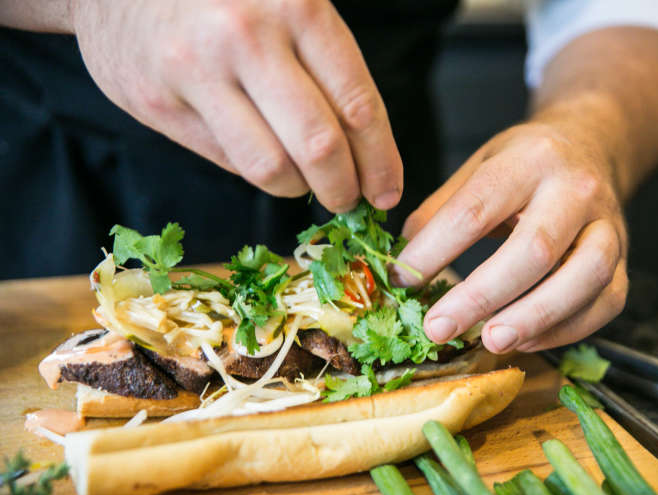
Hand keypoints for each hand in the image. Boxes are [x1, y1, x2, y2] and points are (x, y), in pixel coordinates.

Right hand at [71, 0, 401, 211]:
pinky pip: (226, 160)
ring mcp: (197, 71)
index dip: (380, 160)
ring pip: (270, 166)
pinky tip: (260, 154)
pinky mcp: (159, 101)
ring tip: (302, 181)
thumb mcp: (285, 5)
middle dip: (343, 188)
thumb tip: (363, 151)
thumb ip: (324, 66)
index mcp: (296, 5)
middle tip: (347, 200)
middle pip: (319, 145)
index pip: (356, 103)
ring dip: (296, 187)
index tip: (387, 192)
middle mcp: (246, 37)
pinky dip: (253, 169)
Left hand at [395, 121, 628, 352]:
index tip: (402, 281)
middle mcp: (576, 189)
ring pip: (584, 277)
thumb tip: (403, 265)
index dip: (435, 250)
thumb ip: (440, 211)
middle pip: (535, 249)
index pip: (476, 210)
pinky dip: (565, 329)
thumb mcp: (478, 167)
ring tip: (490, 341)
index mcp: (528, 160)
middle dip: (482, 296)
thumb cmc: (524, 163)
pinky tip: (524, 340)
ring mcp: (609, 225)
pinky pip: (605, 302)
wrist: (591, 145)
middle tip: (439, 328)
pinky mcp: (625, 260)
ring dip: (535, 317)